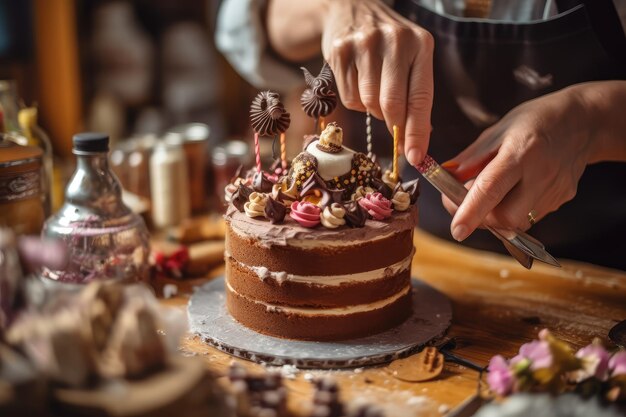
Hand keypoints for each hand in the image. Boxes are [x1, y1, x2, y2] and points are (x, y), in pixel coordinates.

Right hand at [320, 0, 433, 165]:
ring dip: (372, 109)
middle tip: (394, 131)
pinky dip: (355, 100)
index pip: (420, 97)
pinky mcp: (340, 51)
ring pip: (368, 102)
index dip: (417, 132)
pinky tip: (358, 81)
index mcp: (420, 44)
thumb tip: (419, 140)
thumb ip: (416, 95)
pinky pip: (348, 97)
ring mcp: (364, 44)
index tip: (415, 157)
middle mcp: (394, 40)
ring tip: (374, 89)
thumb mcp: (411, 58)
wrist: (350, 8)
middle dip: (393, 125)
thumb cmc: (387, 43)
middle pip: (392, 104)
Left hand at [441, 87, 594, 240]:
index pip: (491, 189)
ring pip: (518, 223)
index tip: (457, 230)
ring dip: (496, 217)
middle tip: (469, 204)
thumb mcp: (498, 131)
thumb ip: (470, 158)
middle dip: (481, 218)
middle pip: (506, 217)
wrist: (584, 122)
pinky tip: (514, 192)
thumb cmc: (535, 122)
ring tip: (492, 195)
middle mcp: (540, 175)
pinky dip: (513, 211)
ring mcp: (554, 191)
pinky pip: (529, 217)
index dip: (471, 212)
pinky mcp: (561, 200)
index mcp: (520, 153)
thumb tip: (445, 177)